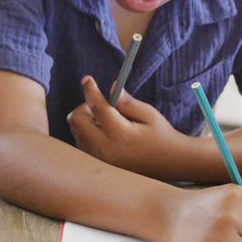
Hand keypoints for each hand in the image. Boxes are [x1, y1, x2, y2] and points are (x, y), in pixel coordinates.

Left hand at [67, 75, 187, 175]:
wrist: (166, 162)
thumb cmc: (160, 135)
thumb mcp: (149, 114)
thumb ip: (128, 102)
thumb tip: (112, 87)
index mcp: (120, 134)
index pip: (97, 107)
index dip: (90, 91)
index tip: (87, 79)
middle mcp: (104, 147)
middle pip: (76, 119)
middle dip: (85, 107)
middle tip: (103, 106)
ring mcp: (97, 157)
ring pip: (76, 130)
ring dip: (86, 120)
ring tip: (108, 121)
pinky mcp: (95, 162)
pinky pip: (80, 141)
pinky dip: (87, 131)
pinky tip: (106, 132)